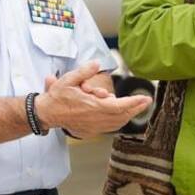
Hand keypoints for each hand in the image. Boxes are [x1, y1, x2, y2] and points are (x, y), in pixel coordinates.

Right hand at [35, 62, 151, 136]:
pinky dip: (119, 121)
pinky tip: (123, 115)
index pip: (118, 106)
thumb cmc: (57, 97)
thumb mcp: (68, 80)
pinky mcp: (91, 131)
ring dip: (128, 115)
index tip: (145, 98)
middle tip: (146, 101)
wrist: (47, 113)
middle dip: (135, 108)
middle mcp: (95, 119)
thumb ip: (84, 72)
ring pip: (117, 123)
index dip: (133, 103)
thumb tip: (96, 63)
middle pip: (122, 115)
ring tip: (137, 106)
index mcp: (91, 106)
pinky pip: (109, 127)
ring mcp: (93, 127)